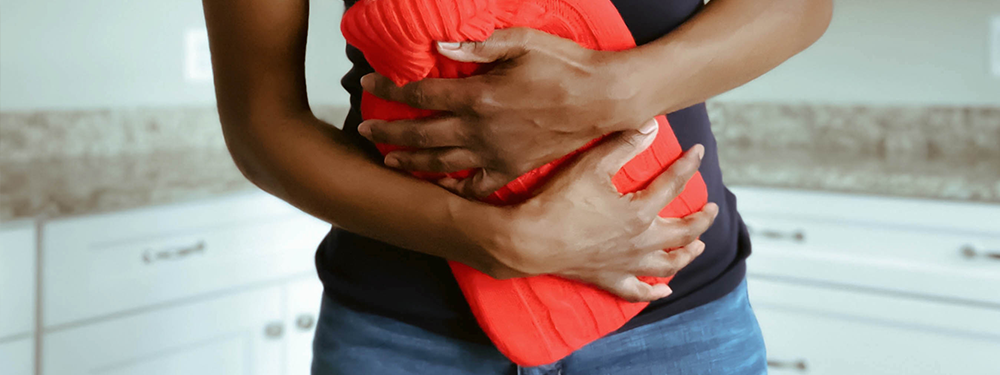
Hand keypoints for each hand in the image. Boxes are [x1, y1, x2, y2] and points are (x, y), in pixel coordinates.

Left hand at [359, 28, 652, 197]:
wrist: (605, 99)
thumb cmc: (566, 66)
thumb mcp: (521, 43)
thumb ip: (477, 46)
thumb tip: (440, 47)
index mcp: (479, 96)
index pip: (420, 93)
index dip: (389, 88)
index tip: (369, 83)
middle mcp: (481, 130)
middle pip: (420, 132)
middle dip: (387, 129)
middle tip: (365, 127)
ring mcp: (496, 154)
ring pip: (440, 162)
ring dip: (410, 159)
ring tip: (388, 157)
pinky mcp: (514, 169)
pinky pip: (476, 186)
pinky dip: (453, 188)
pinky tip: (438, 186)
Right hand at [485, 123, 717, 301]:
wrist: (532, 241)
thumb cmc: (560, 201)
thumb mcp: (592, 165)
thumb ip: (624, 145)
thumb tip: (651, 127)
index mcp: (641, 211)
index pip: (674, 183)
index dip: (688, 165)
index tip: (698, 152)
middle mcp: (641, 241)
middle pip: (683, 231)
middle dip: (701, 219)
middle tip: (712, 209)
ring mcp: (627, 263)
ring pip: (668, 263)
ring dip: (687, 254)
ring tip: (697, 246)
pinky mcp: (609, 279)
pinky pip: (638, 291)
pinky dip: (654, 292)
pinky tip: (665, 291)